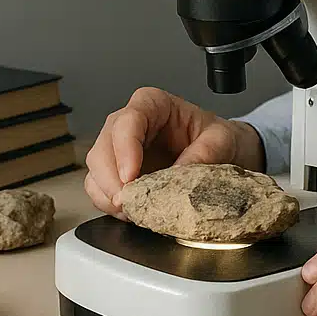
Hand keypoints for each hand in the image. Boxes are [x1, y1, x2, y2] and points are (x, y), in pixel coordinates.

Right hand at [84, 87, 265, 217]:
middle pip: (104, 147)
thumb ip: (205, 153)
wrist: (219, 154)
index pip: (128, 121)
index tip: (131, 176)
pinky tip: (130, 211)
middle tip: (128, 202)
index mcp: (153, 104)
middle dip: (111, 179)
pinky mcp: (117, 173)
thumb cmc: (215, 138)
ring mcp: (120, 148)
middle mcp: (130, 123)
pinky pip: (99, 188)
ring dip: (108, 194)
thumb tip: (179, 176)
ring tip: (132, 210)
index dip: (125, 149)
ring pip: (96, 169)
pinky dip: (109, 204)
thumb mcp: (221, 140)